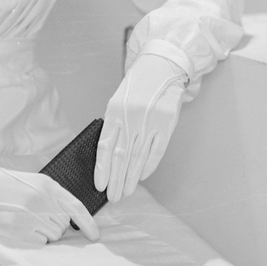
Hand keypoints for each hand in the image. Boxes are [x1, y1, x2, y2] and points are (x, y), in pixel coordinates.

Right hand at [0, 155, 99, 244]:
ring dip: (43, 233)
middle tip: (32, 216)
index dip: (88, 223)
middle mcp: (43, 200)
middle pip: (63, 225)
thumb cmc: (2, 186)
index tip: (95, 236)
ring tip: (23, 220)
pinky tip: (18, 228)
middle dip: (53, 225)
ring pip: (53, 236)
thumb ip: (51, 197)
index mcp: (48, 185)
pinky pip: (40, 243)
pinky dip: (33, 240)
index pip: (77, 207)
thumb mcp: (31, 183)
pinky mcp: (21, 231)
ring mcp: (32, 216)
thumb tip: (69, 220)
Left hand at [95, 53, 186, 201]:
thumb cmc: (136, 89)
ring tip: (126, 192)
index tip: (100, 186)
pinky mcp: (166, 123)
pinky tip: (142, 177)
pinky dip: (149, 166)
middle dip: (116, 180)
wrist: (161, 68)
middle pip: (121, 156)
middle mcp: (131, 117)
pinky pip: (156, 150)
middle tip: (113, 197)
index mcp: (114, 112)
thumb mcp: (118, 103)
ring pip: (138, 156)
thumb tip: (107, 159)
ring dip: (131, 177)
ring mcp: (149, 121)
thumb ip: (113, 127)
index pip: (105, 146)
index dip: (102, 168)